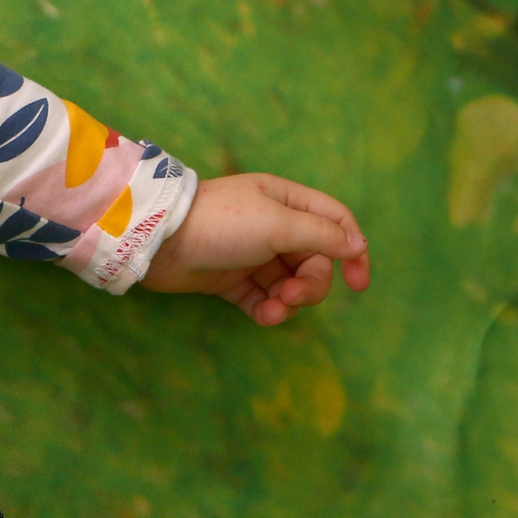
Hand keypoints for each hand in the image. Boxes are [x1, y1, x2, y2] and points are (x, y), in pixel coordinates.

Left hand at [140, 172, 369, 325]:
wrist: (159, 241)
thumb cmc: (222, 222)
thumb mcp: (278, 223)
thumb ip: (322, 235)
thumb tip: (358, 245)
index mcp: (285, 201)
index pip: (336, 222)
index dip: (353, 250)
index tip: (358, 284)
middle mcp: (272, 225)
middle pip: (316, 261)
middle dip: (311, 285)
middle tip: (292, 294)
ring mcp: (252, 254)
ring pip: (292, 284)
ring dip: (290, 301)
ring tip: (273, 308)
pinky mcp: (231, 279)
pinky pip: (264, 299)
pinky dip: (268, 310)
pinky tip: (263, 316)